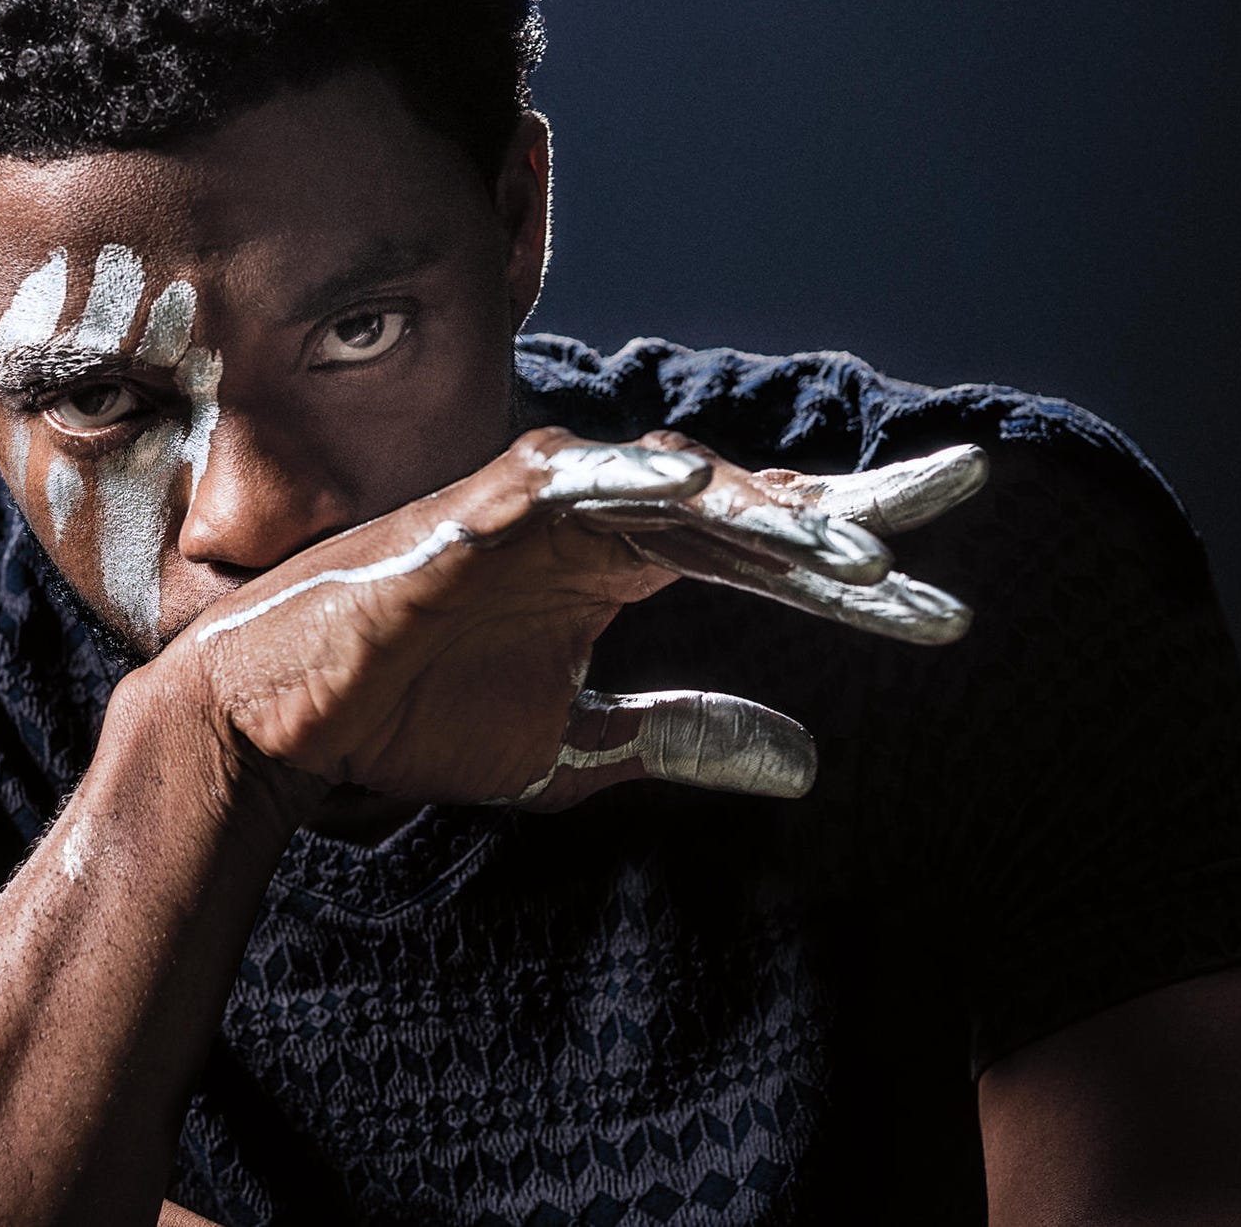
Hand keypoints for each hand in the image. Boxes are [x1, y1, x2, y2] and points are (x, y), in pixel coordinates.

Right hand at [172, 428, 983, 808]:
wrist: (287, 721)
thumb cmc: (414, 718)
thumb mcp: (572, 749)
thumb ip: (678, 738)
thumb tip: (806, 761)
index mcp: (621, 567)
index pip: (761, 551)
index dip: (850, 561)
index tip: (944, 604)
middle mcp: (593, 522)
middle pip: (744, 504)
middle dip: (847, 514)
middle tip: (953, 504)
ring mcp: (535, 508)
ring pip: (672, 486)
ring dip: (763, 511)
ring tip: (853, 549)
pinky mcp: (470, 513)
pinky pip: (560, 482)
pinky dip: (626, 478)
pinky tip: (697, 491)